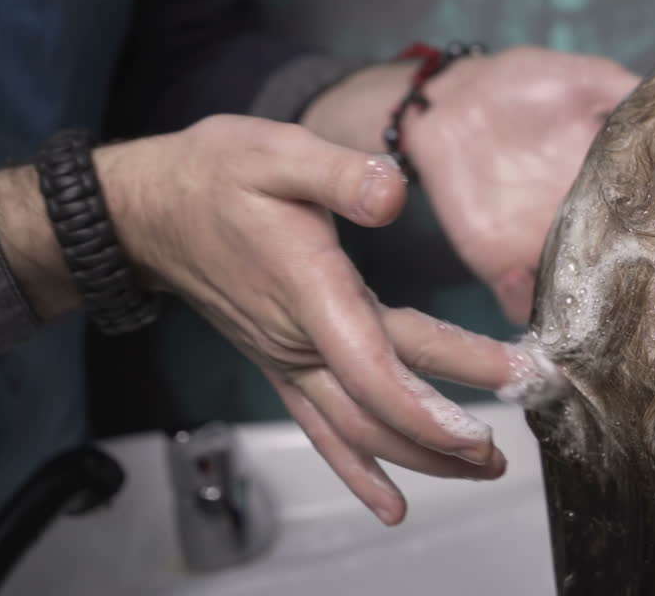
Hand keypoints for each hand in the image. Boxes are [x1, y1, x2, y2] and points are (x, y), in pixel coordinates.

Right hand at [97, 116, 520, 523]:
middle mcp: (301, 339)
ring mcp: (289, 360)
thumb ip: (339, 176)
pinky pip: (324, 430)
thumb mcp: (276, 153)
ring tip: (481, 471)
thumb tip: (392, 193)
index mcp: (310, 289)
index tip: (492, 407)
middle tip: (504, 451)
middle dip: (446, 435)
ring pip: (359, 429)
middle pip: (381, 405)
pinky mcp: (283, 366)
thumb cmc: (216, 177)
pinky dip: (359, 469)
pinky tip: (392, 503)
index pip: (376, 363)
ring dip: (420, 457)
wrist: (151, 213)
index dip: (430, 399)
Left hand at [407, 47, 637, 322]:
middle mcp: (583, 225)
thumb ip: (629, 95)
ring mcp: (541, 248)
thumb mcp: (584, 80)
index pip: (650, 225)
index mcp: (608, 186)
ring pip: (577, 298)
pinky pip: (519, 307)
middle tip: (650, 300)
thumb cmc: (520, 84)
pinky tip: (543, 309)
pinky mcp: (498, 263)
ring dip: (588, 312)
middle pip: (620, 272)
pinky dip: (531, 318)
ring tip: (602, 316)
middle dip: (636, 291)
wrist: (449, 102)